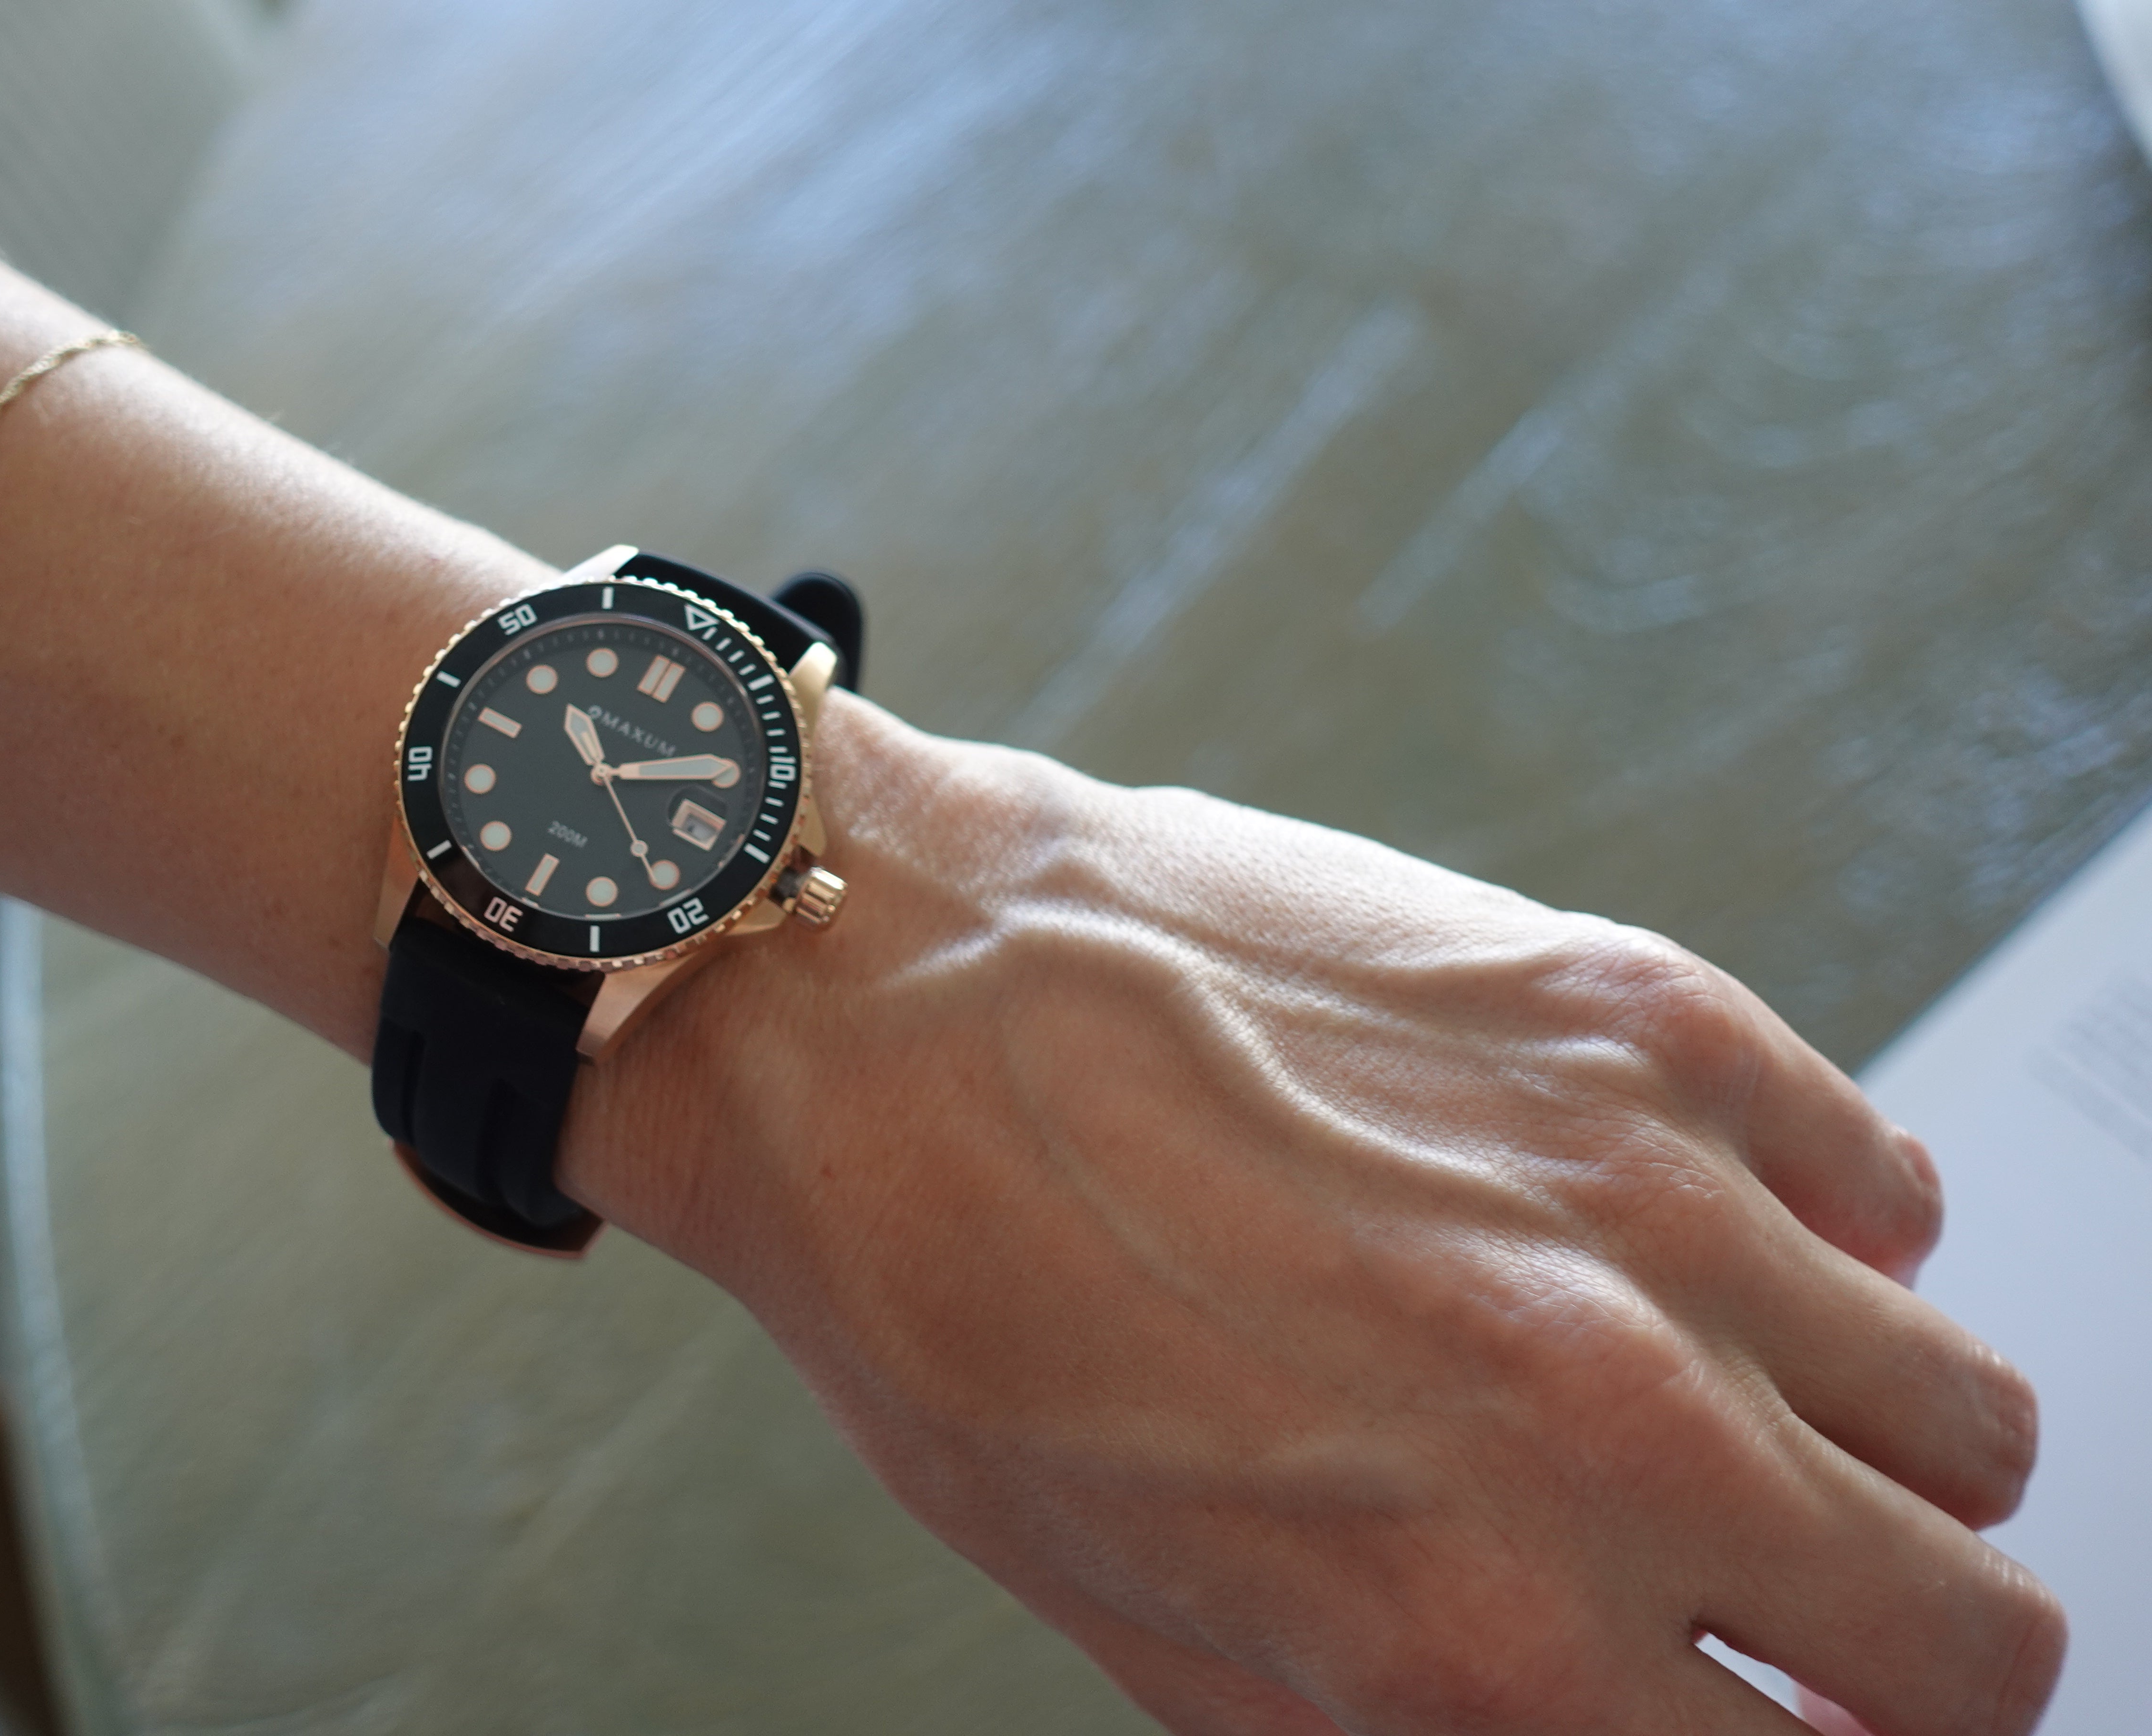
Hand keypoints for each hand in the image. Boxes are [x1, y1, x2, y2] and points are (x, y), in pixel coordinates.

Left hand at [564, 699, 2061, 1735]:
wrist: (876, 1004)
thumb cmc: (959, 1306)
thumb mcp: (1155, 1624)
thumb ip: (1401, 1732)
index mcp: (1478, 1625)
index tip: (1777, 1724)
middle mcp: (1608, 1426)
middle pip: (1975, 1641)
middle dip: (1904, 1660)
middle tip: (1800, 1612)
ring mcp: (1651, 1202)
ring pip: (1970, 1417)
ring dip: (1882, 1451)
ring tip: (1739, 1409)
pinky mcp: (1638, 1017)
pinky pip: (1885, 1185)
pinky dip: (1820, 1242)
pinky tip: (1681, 1238)